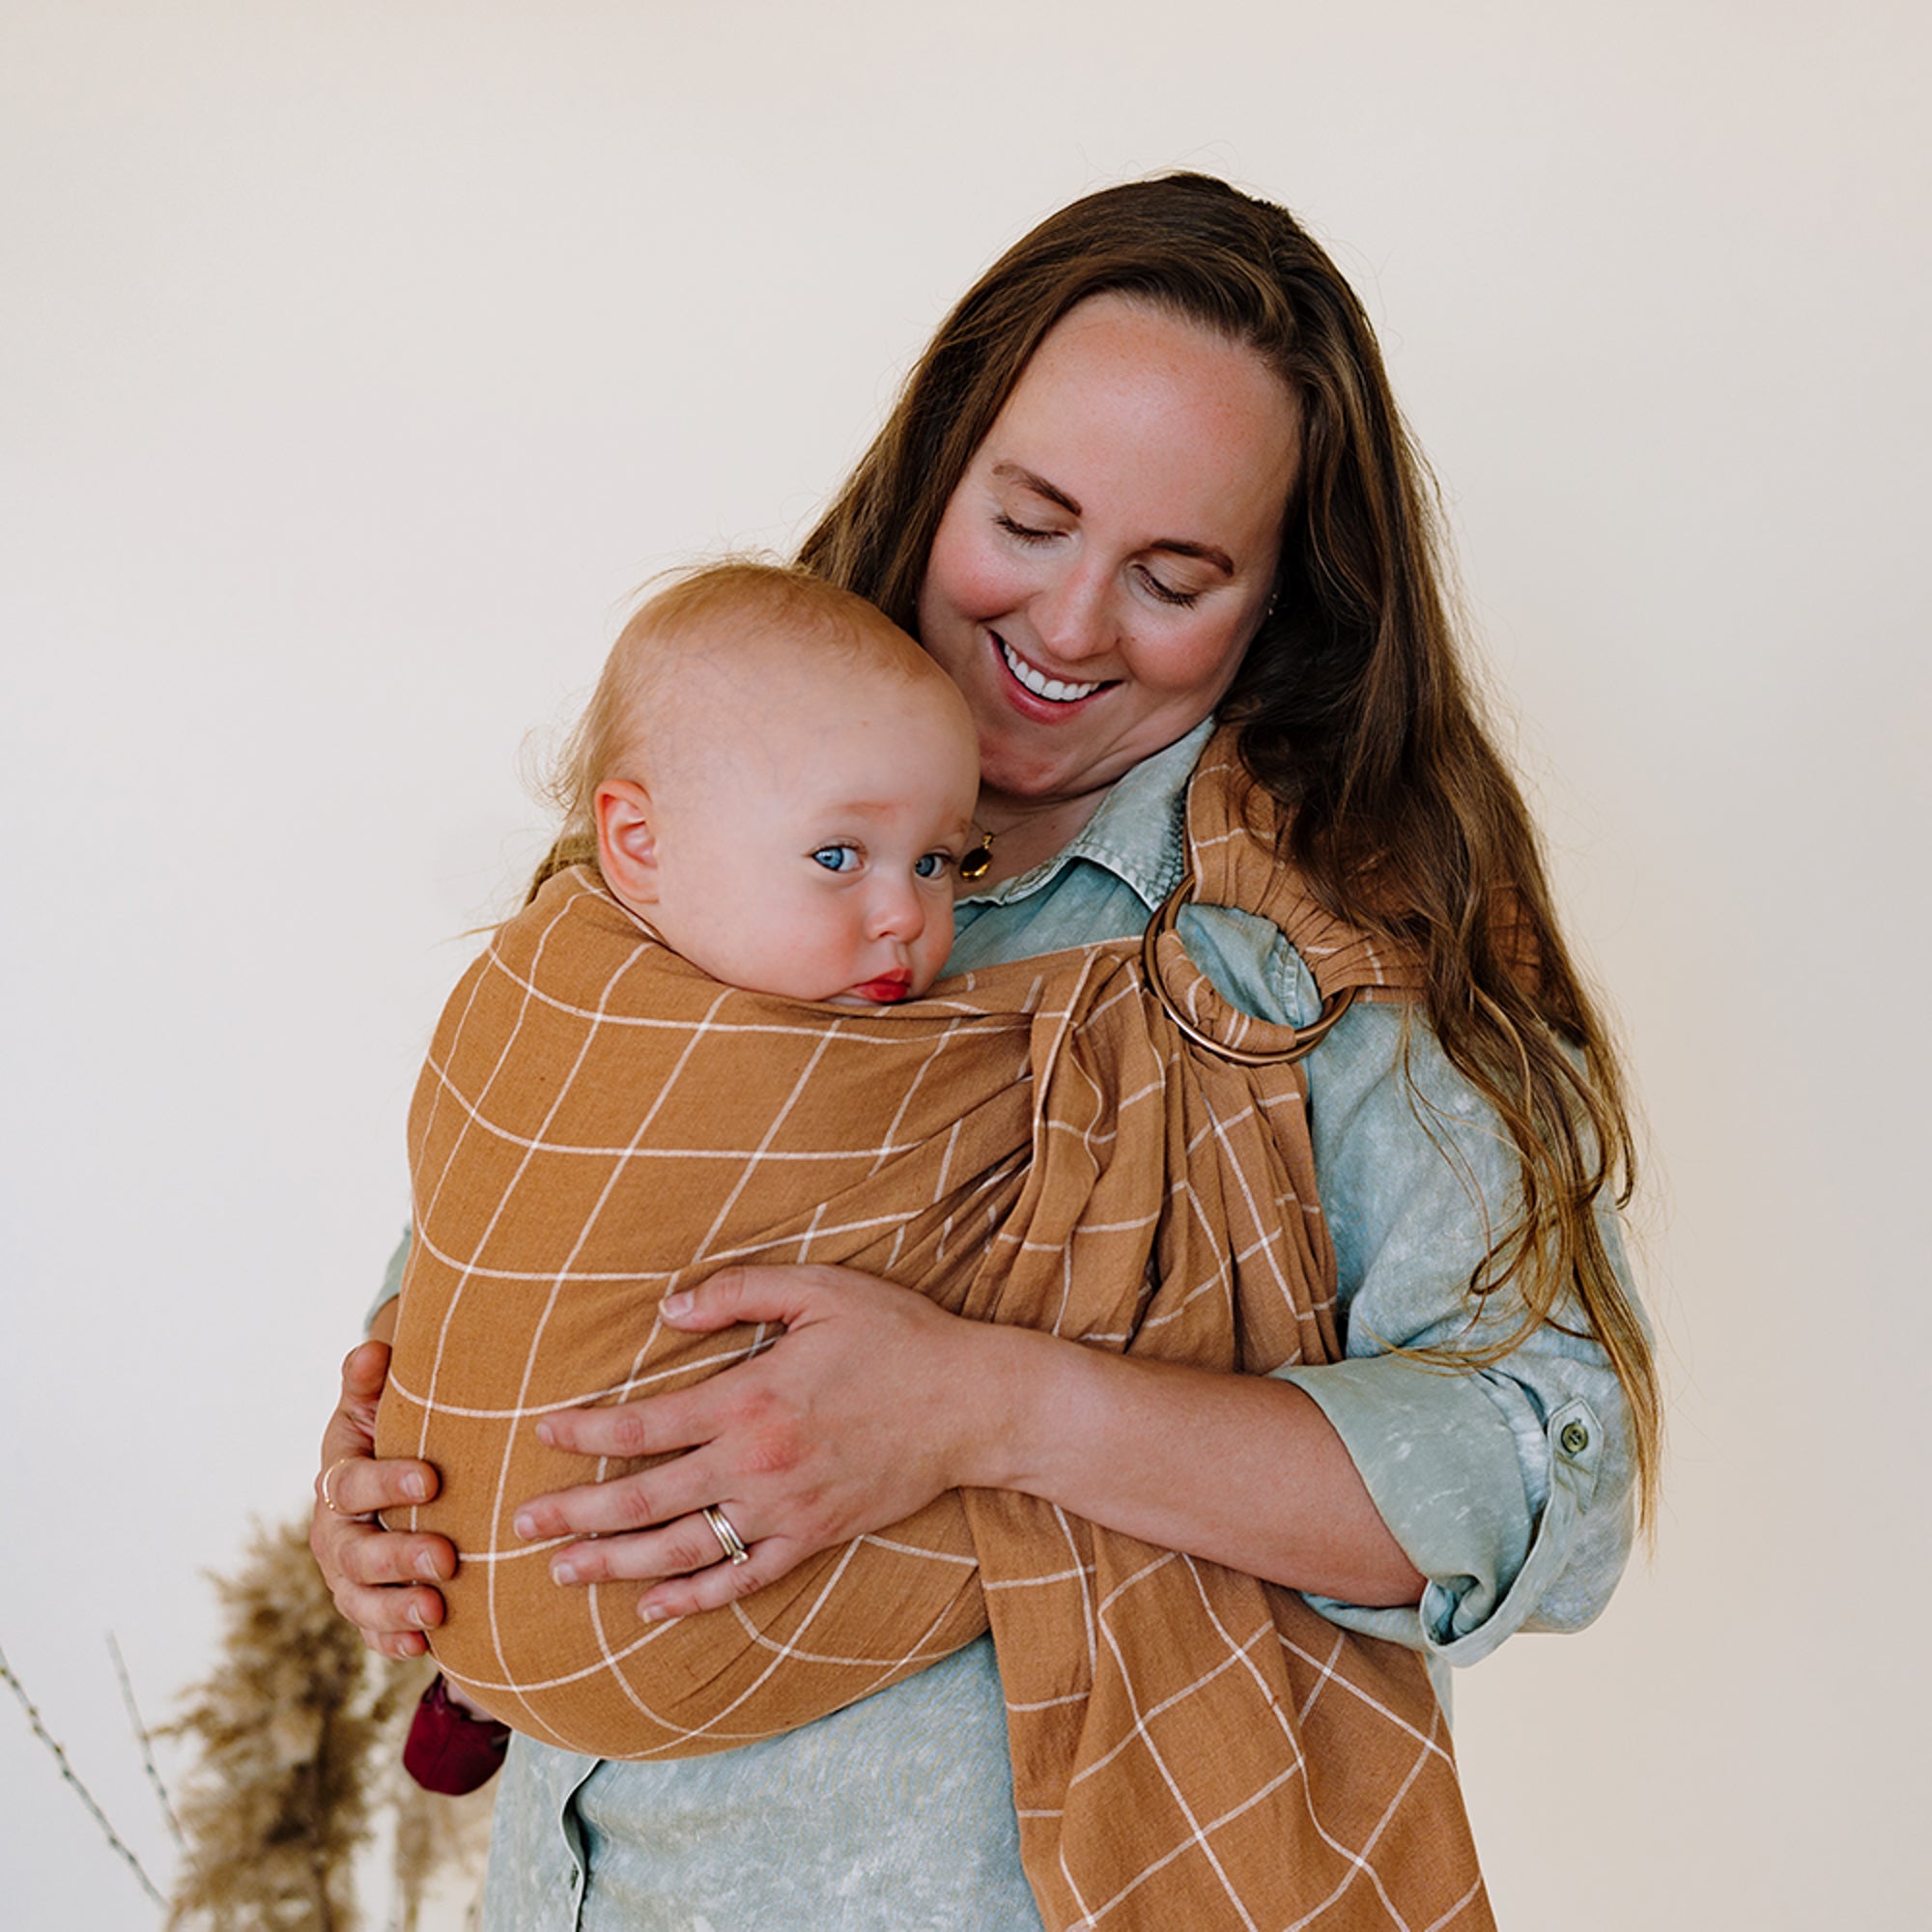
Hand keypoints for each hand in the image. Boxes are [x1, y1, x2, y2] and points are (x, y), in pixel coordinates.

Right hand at [309, 1339, 456, 1657]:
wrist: (397, 1477)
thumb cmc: (394, 1434)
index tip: (432, 1479)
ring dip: (396, 1609)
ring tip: (437, 1611)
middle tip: (446, 1558)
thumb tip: (373, 1348)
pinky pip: (371, 1631)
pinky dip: (393, 1640)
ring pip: (359, 1600)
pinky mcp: (366, 1607)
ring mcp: (347, 1575)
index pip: (353, 1482)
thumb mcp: (379, 1406)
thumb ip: (370, 1381)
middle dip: (398, 1558)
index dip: (388, 1481)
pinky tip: (423, 1646)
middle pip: (354, 1552)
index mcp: (337, 1477)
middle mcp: (334, 1532)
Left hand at [512, 1265, 995, 1620]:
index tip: (542, 1432)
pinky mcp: (816, 1538)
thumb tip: (668, 1309)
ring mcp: (786, 1510)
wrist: (973, 1403)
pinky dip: (695, 1598)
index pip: (646, 1426)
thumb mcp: (820, 1289)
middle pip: (647, 1500)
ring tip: (564, 1572)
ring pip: (685, 1549)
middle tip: (522, 1526)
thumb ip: (739, 1293)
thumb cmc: (897, 1336)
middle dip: (578, 1515)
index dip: (586, 1432)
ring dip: (618, 1564)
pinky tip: (651, 1606)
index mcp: (751, 1399)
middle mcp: (758, 1464)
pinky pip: (745, 1579)